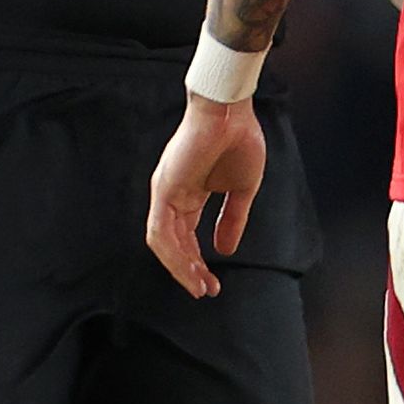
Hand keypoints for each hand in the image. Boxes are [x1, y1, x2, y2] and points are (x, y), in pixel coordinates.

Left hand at [145, 93, 266, 299]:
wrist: (232, 112)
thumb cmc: (239, 140)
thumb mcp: (241, 190)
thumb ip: (232, 220)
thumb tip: (225, 251)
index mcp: (189, 194)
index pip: (186, 237)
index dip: (197, 262)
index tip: (212, 284)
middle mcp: (173, 195)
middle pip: (173, 244)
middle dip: (188, 271)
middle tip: (205, 291)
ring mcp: (166, 191)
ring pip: (164, 242)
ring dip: (180, 268)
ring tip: (199, 286)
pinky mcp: (164, 188)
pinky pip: (161, 230)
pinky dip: (173, 253)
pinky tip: (189, 268)